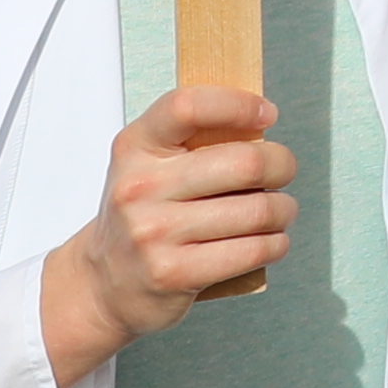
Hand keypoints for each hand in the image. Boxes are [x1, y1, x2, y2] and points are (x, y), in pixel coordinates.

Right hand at [47, 83, 291, 376]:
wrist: (103, 283)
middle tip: (283, 172)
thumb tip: (261, 121)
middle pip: (245, 163)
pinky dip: (275, 244)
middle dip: (282, 165)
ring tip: (279, 211)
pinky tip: (271, 240)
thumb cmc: (143, 214)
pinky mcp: (172, 273)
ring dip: (283, 210)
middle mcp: (140, 187)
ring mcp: (154, 233)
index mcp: (135, 147)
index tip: (266, 115)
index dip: (238, 105)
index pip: (189, 107)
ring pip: (257, 211)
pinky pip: (252, 250)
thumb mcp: (150, 164)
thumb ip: (194, 137)